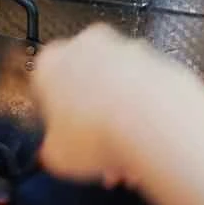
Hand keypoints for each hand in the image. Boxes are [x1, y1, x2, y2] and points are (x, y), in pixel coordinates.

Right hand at [30, 23, 203, 186]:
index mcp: (49, 62)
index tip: (59, 134)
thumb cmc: (101, 132)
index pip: (42, 85)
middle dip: (88, 115)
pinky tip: (143, 145)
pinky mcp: (161, 60)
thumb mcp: (56, 156)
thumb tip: (58, 152)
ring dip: (117, 118)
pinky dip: (144, 114)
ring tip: (122, 157)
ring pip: (116, 87)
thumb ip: (53, 148)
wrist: (155, 125)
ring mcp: (127, 49)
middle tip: (91, 147)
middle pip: (82, 82)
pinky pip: (145, 90)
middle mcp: (87, 47)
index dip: (52, 115)